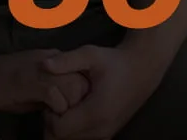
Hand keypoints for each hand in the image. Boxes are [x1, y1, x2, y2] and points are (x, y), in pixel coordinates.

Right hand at [0, 49, 91, 114]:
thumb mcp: (31, 87)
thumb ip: (50, 92)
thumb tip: (68, 107)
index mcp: (50, 60)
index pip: (82, 77)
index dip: (80, 97)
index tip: (70, 110)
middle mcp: (49, 60)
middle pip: (83, 81)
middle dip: (78, 103)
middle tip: (64, 117)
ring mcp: (39, 69)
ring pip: (73, 87)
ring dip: (68, 107)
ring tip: (56, 118)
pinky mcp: (28, 80)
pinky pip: (56, 96)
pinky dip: (54, 110)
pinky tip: (45, 115)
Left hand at [40, 45, 159, 139]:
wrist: (142, 70)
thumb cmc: (114, 61)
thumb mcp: (90, 54)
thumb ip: (66, 61)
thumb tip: (44, 64)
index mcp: (96, 113)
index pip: (58, 129)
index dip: (48, 114)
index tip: (51, 97)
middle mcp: (101, 129)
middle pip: (62, 138)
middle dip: (53, 121)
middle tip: (56, 99)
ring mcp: (106, 134)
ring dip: (63, 126)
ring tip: (65, 103)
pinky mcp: (108, 133)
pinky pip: (83, 139)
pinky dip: (73, 129)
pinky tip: (74, 110)